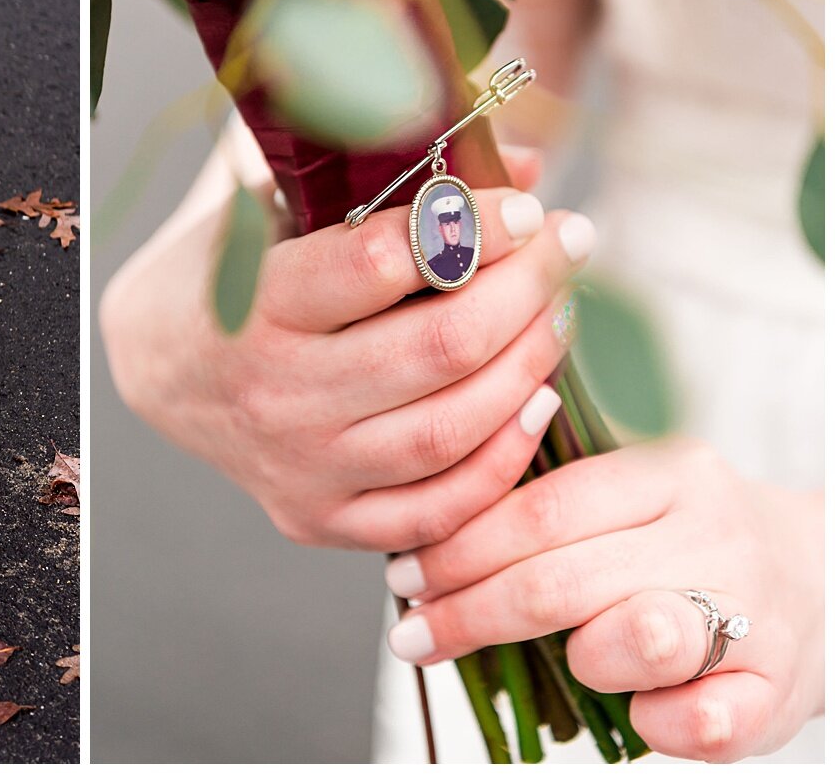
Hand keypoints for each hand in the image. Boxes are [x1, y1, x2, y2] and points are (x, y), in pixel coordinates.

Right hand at [99, 169, 594, 550]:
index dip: (474, 228)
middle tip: (569, 247)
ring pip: (449, 431)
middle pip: (439, 348)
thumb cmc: (220, 270)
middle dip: (527, 290)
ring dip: (530, 366)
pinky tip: (534, 402)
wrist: (151, 366)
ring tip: (562, 314)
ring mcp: (300, 465)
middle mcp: (276, 391)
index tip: (525, 206)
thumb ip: (372, 168)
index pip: (384, 262)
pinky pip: (434, 511)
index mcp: (255, 301)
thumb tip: (517, 157)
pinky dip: (500, 461)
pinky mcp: (318, 517)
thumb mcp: (270, 195)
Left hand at [384, 439, 824, 760]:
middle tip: (414, 634)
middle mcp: (714, 533)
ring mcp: (755, 613)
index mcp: (666, 473)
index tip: (404, 574)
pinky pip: (703, 723)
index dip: (459, 547)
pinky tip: (637, 712)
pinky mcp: (780, 691)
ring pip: (641, 636)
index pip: (540, 507)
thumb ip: (548, 511)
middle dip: (472, 611)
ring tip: (563, 660)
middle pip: (564, 577)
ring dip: (577, 658)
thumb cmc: (684, 542)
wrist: (818, 577)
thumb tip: (425, 545)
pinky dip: (656, 724)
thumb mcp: (629, 498)